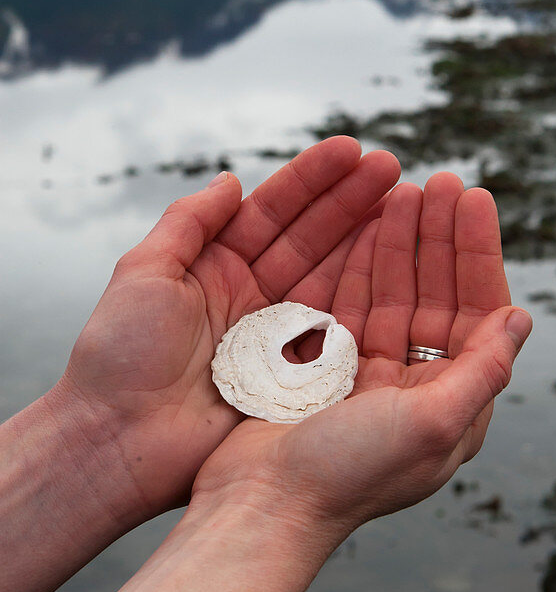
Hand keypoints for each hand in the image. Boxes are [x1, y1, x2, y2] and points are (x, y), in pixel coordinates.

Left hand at [53, 137, 399, 519]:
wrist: (116, 442)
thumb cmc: (118, 356)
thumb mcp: (144, 272)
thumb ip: (188, 221)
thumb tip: (231, 179)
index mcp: (216, 265)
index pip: (273, 211)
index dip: (311, 179)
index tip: (350, 150)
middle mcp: (251, 294)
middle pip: (310, 237)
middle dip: (350, 200)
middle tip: (391, 168)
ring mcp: (275, 335)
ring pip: (330, 276)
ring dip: (366, 241)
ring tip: (404, 205)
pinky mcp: (291, 375)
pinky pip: (334, 329)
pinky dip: (364, 299)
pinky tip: (394, 268)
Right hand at [192, 173, 531, 534]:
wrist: (261, 506)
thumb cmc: (349, 476)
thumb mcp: (432, 425)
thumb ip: (483, 370)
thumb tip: (522, 316)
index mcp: (452, 402)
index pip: (477, 311)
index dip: (476, 251)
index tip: (473, 197)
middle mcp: (418, 385)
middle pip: (437, 292)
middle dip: (438, 235)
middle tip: (438, 179)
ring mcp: (371, 372)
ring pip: (394, 289)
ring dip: (400, 239)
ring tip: (401, 188)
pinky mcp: (328, 364)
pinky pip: (351, 299)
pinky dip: (359, 260)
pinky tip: (366, 222)